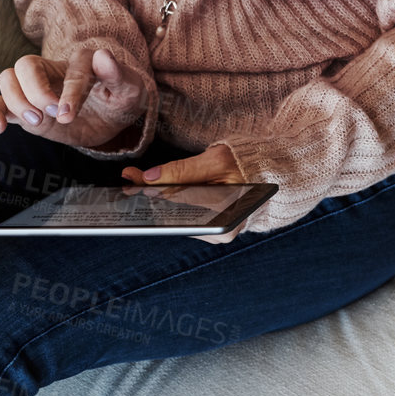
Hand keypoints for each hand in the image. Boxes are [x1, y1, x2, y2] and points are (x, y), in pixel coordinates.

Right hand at [0, 47, 147, 149]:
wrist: (110, 120)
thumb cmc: (121, 100)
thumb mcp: (130, 90)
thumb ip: (118, 74)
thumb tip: (102, 55)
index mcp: (82, 61)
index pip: (69, 70)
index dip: (68, 92)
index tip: (67, 114)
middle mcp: (53, 70)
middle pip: (25, 65)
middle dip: (35, 91)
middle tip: (51, 114)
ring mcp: (35, 88)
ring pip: (7, 79)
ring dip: (16, 101)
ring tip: (36, 121)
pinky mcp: (24, 108)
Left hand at [122, 143, 247, 243]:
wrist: (262, 171)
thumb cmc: (244, 165)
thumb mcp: (216, 161)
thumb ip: (183, 170)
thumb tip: (150, 178)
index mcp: (225, 221)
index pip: (180, 209)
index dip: (156, 195)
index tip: (134, 183)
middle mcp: (218, 234)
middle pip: (175, 217)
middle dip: (152, 197)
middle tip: (132, 180)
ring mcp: (211, 232)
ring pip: (175, 217)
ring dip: (157, 198)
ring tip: (138, 183)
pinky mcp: (205, 227)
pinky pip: (180, 216)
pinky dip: (168, 202)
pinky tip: (155, 190)